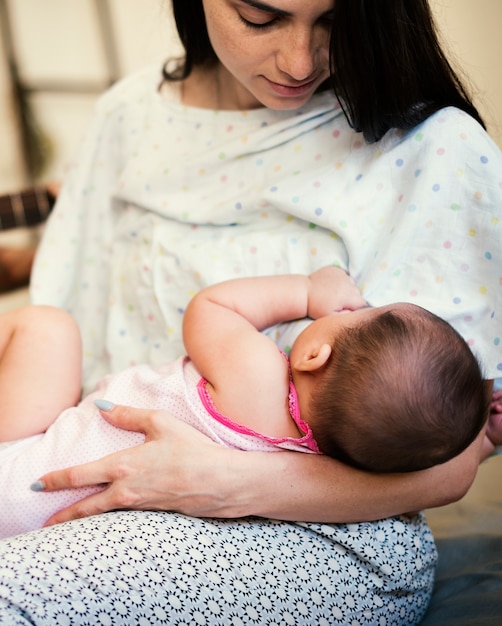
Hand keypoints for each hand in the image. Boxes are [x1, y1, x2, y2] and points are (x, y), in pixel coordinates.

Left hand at [36, 404, 243, 525]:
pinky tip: (107, 516)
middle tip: (45, 522)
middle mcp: (126, 490)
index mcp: (124, 466)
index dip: (55, 480)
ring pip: (102, 516)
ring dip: (82, 519)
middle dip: (62, 515)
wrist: (221, 482)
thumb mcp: (161, 423)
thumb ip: (129, 415)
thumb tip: (103, 407)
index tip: (38, 484)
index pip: (80, 475)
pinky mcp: (153, 513)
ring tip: (68, 523)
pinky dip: (107, 519)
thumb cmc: (193, 449)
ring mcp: (139, 506)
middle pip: (85, 507)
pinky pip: (122, 517)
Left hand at [307, 266, 365, 318]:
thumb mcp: (332, 317)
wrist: (303, 292)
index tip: (344, 309)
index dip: (355, 308)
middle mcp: (348, 283)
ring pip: (350, 283)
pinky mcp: (335, 269)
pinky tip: (330, 286)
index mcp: (349, 296)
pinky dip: (339, 280)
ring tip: (333, 294)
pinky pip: (343, 275)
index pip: (362, 302)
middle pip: (357, 292)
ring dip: (346, 288)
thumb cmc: (316, 307)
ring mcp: (341, 274)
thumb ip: (347, 316)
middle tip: (337, 303)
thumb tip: (355, 312)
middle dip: (350, 298)